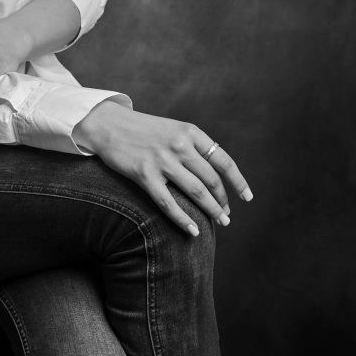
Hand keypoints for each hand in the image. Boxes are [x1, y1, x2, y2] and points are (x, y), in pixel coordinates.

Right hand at [73, 101, 252, 234]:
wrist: (108, 124)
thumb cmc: (142, 130)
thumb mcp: (172, 129)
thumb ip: (192, 147)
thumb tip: (214, 175)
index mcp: (189, 132)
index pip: (223, 160)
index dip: (238, 182)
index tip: (247, 198)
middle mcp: (179, 144)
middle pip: (211, 180)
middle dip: (223, 201)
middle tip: (227, 216)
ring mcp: (162, 159)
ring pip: (196, 192)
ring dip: (212, 211)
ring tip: (220, 223)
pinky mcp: (144, 174)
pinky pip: (169, 203)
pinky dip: (184, 220)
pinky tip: (193, 231)